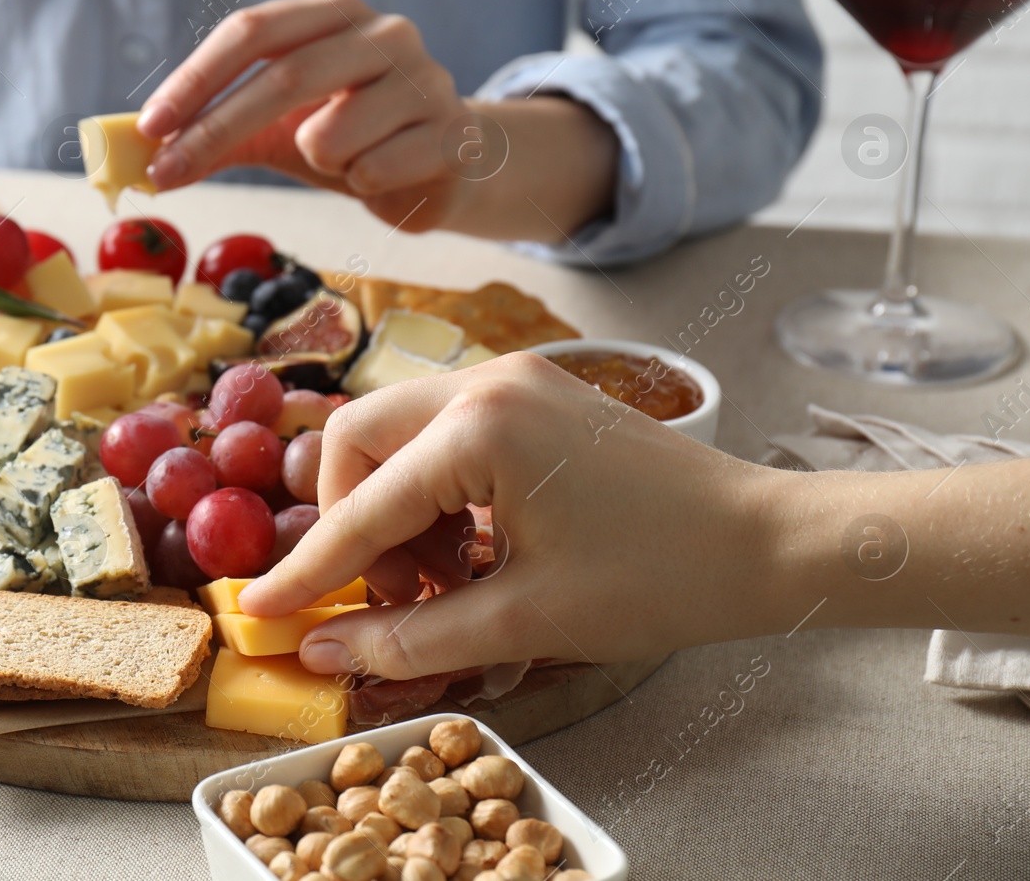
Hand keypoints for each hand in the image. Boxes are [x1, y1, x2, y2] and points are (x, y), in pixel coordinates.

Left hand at [136, 0, 618, 240]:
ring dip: (316, 161)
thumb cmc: (354, 139)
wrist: (446, 166)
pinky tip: (383, 176)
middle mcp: (384, 33)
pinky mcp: (452, 134)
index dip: (196, 78)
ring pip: (330, 135)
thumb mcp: (283, 129)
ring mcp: (424, 80)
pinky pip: (372, 172)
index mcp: (334, 14)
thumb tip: (150, 157)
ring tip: (343, 162)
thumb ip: (224, 135)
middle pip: (283, 77)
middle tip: (168, 172)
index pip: (253, 31)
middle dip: (216, 132)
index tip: (150, 125)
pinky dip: (360, 185)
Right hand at [237, 352, 781, 679]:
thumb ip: (411, 635)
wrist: (769, 544)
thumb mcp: (525, 619)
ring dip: (397, 509)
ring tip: (442, 583)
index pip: (362, 505)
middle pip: (359, 439)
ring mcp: (516, 380)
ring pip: (400, 434)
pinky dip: (437, 493)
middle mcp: (487, 380)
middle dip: (354, 521)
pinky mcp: (538, 396)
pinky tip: (473, 552)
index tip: (259, 608)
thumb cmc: (661, 578)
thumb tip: (321, 648)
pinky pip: (447, 435)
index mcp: (481, 426)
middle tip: (393, 596)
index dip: (310, 569)